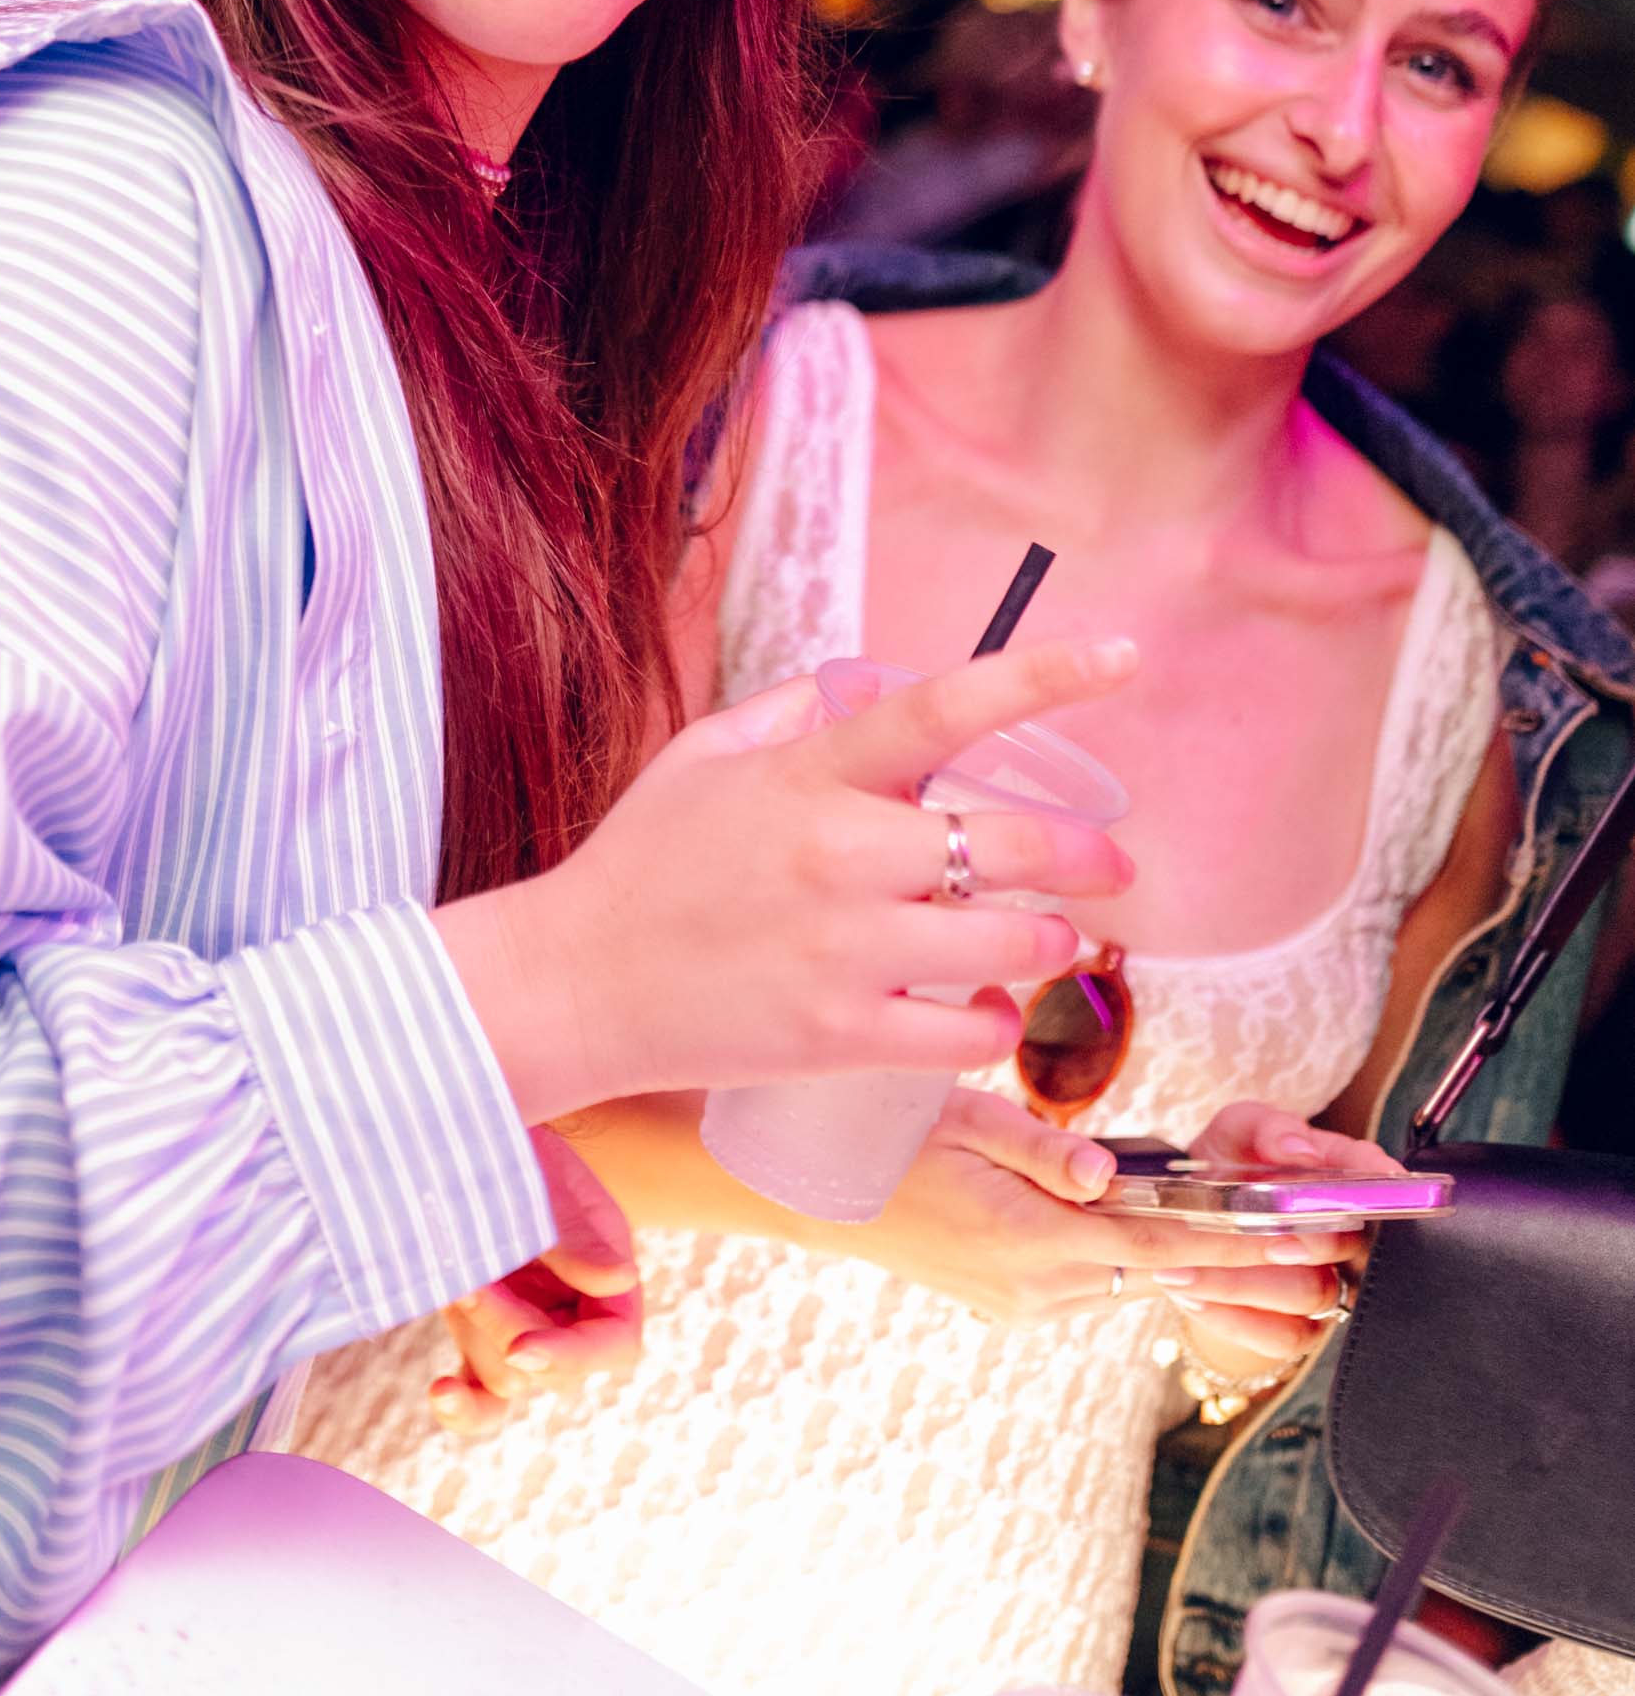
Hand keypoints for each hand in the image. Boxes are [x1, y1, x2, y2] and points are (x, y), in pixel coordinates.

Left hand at [429, 1129, 642, 1441]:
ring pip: (504, 1380)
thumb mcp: (549, 1175)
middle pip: (550, 1371)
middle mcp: (571, 1313)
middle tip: (470, 1276)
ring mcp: (523, 1329)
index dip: (572, 1356)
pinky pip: (479, 1392)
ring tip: (454, 1270)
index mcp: (609, 1279)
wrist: (464, 1130)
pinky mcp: (479, 1334)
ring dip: (474, 1334)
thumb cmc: (515, 1142)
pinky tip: (440, 1391)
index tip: (522, 1347)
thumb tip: (619, 1278)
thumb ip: (575, 1230)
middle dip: (506, 1327)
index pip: (614, 1346)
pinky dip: (462, 1403)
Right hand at [438, 636, 1141, 1128]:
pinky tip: (986, 1008)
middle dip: (1091, 857)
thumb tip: (850, 696)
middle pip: (1014, 844)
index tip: (1121, 660)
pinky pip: (966, 1032)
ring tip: (1053, 941)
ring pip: (1010, 942)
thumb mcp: (698, 760)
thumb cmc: (637, 866)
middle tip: (1114, 867)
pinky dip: (996, 1020)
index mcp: (809, 774)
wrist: (573, 985)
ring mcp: (845, 950)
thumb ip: (783, 717)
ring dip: (1053, 941)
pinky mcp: (842, 1036)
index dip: (1046, 677)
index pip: (946, 708)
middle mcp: (840, 854)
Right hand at [829, 1093, 1371, 1341]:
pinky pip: (1097, 1285)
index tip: (1303, 1237)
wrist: (814, 1198)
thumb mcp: (961, 1118)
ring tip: (1283, 1269)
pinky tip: (1187, 1260)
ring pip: (1133, 1282)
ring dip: (1201, 1272)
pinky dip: (1145, 1271)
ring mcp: (1024, 1305)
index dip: (1238, 1239)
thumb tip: (1111, 1174)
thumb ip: (1042, 1147)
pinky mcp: (1015, 1305)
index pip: (1157, 1241)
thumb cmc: (886, 1140)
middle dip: (1247, 1270)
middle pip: (1162, 1274)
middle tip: (1328, 1271)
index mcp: (1026, 1238)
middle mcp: (1034, 1286)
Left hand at [1162, 1104, 1401, 1385]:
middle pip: (1349, 1242)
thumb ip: (1267, 1128)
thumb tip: (1300, 1150)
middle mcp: (1342, 1233)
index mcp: (1334, 1175)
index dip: (1374, 1175)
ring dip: (1242, 1282)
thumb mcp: (1234, 1133)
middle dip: (1304, 1237)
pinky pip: (1285, 1336)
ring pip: (1312, 1293)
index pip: (1372, 1172)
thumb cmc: (1224, 1168)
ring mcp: (1326, 1283)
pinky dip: (1234, 1318)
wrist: (1186, 1225)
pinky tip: (1193, 1295)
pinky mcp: (1300, 1327)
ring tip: (1180, 1269)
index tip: (1366, 1177)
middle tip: (1257, 1234)